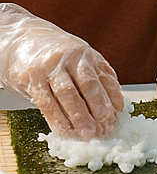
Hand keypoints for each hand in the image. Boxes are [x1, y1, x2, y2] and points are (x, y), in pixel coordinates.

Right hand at [0, 5, 122, 137]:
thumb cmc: (56, 54)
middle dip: (99, 108)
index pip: (104, 78)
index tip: (119, 114)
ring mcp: (51, 69)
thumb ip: (98, 75)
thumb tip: (115, 101)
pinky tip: (65, 130)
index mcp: (87, 55)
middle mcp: (71, 60)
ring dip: (80, 116)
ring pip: (68, 94)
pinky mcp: (32, 79)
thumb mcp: (80, 58)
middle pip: (88, 85)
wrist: (21, 39)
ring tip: (88, 134)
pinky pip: (46, 102)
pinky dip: (57, 118)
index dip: (113, 97)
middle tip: (106, 127)